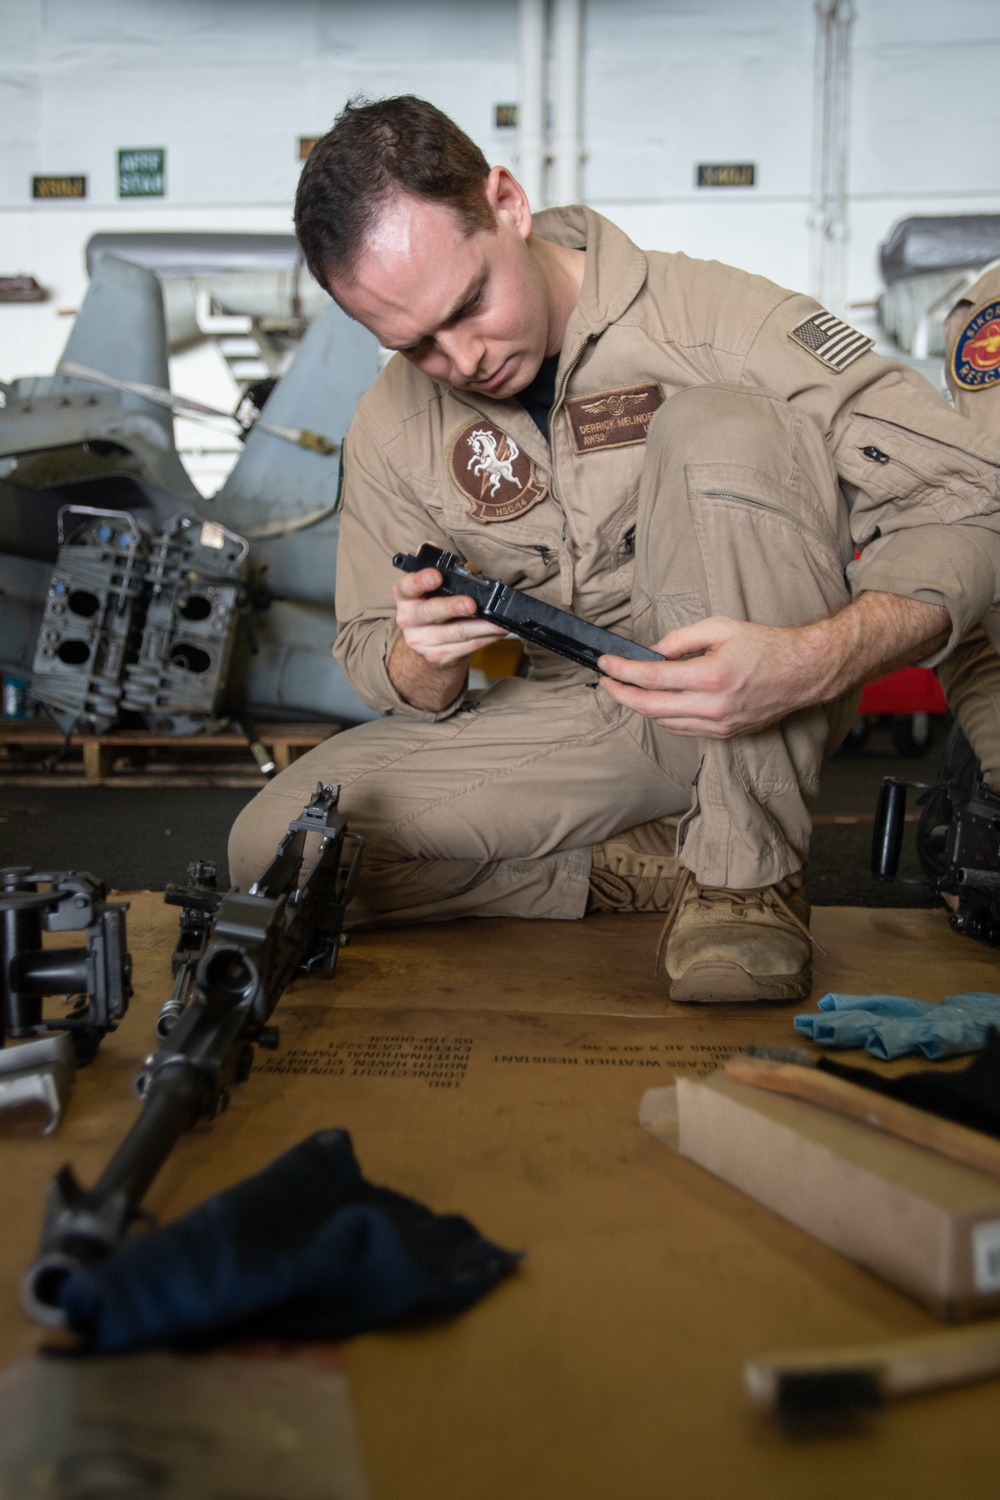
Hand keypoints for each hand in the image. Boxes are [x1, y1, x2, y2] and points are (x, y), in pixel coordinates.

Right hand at [392, 567, 505, 668]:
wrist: (428, 644)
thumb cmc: (433, 605)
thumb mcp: (429, 585)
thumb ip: (434, 564)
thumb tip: (432, 546)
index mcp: (405, 596)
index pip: (407, 586)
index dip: (420, 580)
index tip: (436, 576)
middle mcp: (408, 619)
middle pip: (430, 612)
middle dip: (452, 607)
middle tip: (471, 604)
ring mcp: (422, 641)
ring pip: (455, 633)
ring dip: (481, 627)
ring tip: (498, 622)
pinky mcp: (438, 656)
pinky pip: (466, 647)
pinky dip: (485, 639)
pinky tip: (497, 632)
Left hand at [598, 615, 821, 737]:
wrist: (802, 673)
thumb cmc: (765, 646)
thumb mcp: (720, 627)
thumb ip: (681, 639)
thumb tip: (654, 652)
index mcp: (711, 676)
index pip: (653, 677)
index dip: (623, 672)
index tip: (606, 664)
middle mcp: (713, 705)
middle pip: (651, 707)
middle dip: (622, 694)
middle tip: (607, 681)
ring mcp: (719, 724)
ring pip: (664, 722)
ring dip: (641, 707)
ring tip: (627, 690)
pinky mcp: (725, 733)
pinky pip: (683, 729)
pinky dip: (664, 716)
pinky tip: (656, 702)